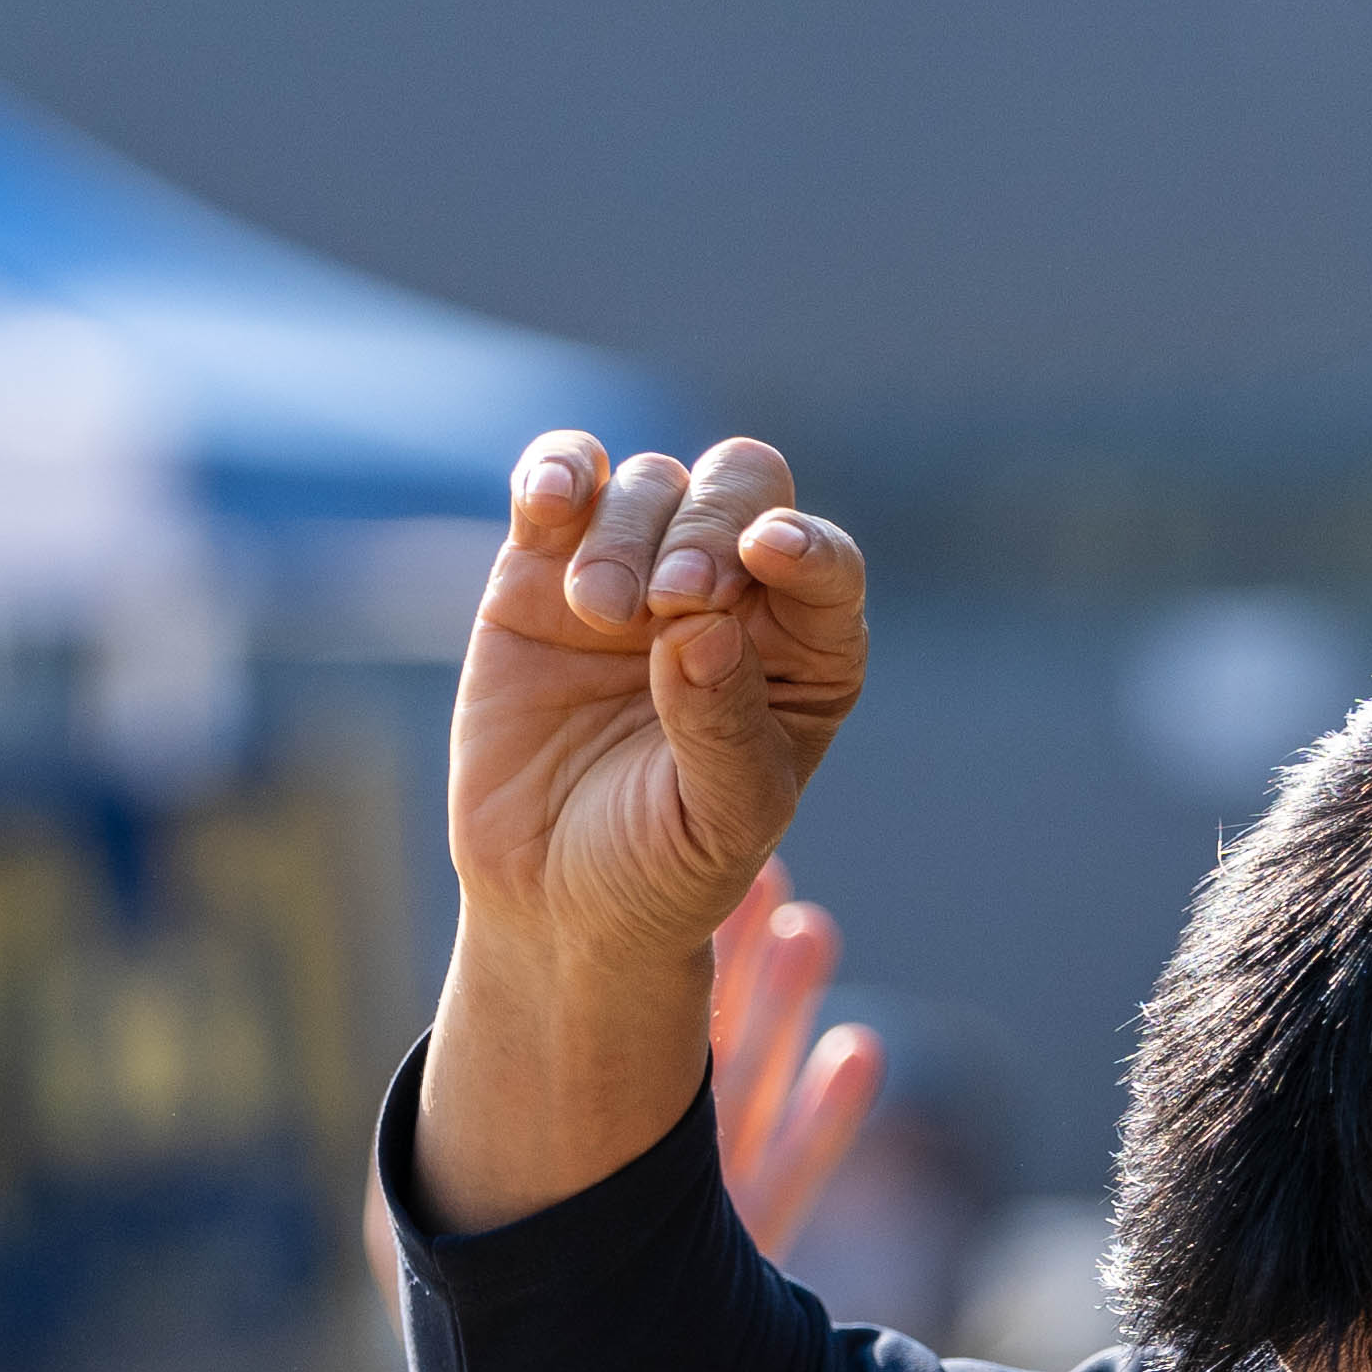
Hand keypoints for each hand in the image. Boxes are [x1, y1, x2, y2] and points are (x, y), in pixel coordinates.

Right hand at [417, 431, 878, 1234]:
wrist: (550, 900)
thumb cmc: (662, 869)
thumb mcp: (718, 822)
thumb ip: (724, 726)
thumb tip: (705, 626)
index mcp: (805, 651)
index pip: (825, 565)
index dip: (804, 547)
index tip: (768, 555)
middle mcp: (732, 594)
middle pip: (742, 489)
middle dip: (711, 526)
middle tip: (674, 597)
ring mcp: (639, 572)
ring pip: (650, 484)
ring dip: (627, 534)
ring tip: (601, 614)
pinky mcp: (545, 567)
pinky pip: (561, 479)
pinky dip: (556, 470)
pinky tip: (549, 499)